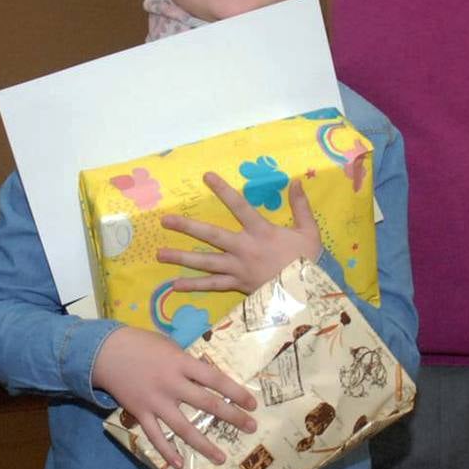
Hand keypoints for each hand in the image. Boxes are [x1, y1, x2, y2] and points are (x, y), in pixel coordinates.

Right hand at [93, 326, 256, 467]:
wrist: (105, 352)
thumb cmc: (143, 344)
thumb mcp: (171, 346)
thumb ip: (189, 362)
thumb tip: (209, 377)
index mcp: (182, 363)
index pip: (216, 380)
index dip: (236, 392)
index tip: (252, 404)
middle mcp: (171, 384)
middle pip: (207, 404)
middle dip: (232, 416)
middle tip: (251, 427)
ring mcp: (155, 402)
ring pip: (184, 427)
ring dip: (204, 444)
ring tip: (221, 458)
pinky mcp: (140, 413)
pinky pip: (156, 436)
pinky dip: (167, 451)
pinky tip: (180, 464)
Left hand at [158, 173, 322, 293]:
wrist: (307, 292)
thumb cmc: (308, 260)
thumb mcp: (309, 230)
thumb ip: (300, 206)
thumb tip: (296, 181)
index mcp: (261, 231)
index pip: (239, 206)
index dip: (223, 190)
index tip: (206, 177)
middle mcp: (244, 248)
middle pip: (211, 235)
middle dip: (187, 227)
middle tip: (165, 221)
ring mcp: (238, 268)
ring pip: (206, 262)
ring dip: (182, 257)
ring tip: (159, 254)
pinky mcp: (237, 285)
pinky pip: (212, 286)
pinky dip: (194, 285)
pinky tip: (175, 285)